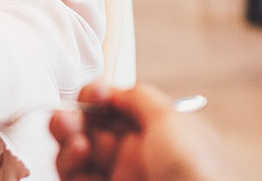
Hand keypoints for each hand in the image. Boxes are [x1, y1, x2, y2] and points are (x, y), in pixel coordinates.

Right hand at [49, 85, 225, 180]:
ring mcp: (119, 178)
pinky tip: (76, 151)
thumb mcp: (172, 120)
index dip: (99, 98)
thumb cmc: (194, 170)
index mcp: (157, 134)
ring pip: (77, 154)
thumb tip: (114, 90)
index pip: (117, 110)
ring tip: (69, 134)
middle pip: (91, 130)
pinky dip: (69, 163)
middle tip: (66, 115)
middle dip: (75, 117)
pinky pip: (75, 177)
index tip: (94, 93)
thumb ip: (140, 97)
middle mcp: (136, 157)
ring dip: (67, 139)